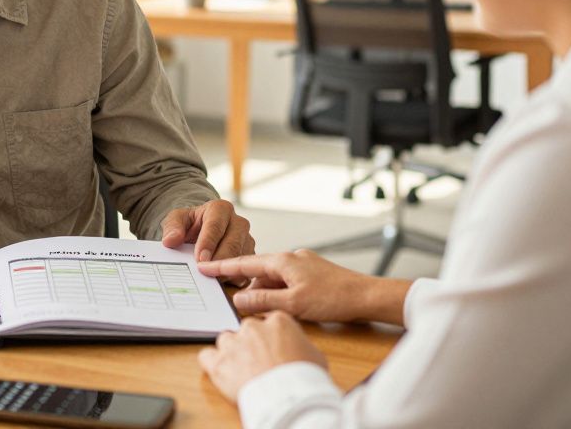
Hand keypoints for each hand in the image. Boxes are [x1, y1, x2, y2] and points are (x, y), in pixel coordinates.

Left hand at [160, 200, 254, 282]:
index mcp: (221, 209)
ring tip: (209, 280)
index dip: (208, 243)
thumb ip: (172, 227)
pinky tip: (218, 284)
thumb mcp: (177, 220)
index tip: (199, 259)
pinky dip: (232, 279)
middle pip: (232, 244)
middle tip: (204, 273)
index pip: (215, 225)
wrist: (200, 232)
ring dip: (225, 272)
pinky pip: (245, 271)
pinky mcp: (250, 258)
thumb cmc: (190, 225)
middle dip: (218, 260)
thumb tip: (170, 240)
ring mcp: (247, 241)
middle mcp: (239, 223)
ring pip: (240, 259)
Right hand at [197, 249, 409, 324]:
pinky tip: (285, 307)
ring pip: (274, 278)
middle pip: (259, 272)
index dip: (222, 266)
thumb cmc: (333, 298)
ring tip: (268, 313)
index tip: (204, 266)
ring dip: (267, 293)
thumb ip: (263, 301)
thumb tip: (240, 299)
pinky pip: (287, 281)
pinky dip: (280, 293)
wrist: (366, 296)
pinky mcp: (312, 272)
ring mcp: (303, 264)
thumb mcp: (293, 304)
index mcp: (282, 261)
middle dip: (249, 288)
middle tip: (240, 304)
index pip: (244, 262)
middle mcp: (291, 257)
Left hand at [198, 312, 326, 401]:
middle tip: (259, 361)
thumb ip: (300, 344)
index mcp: (277, 321)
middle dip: (251, 343)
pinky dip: (212, 362)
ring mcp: (233, 343)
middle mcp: (252, 327)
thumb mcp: (315, 355)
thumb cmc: (304, 377)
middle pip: (246, 329)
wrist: (288, 396)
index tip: (272, 346)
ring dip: (232, 351)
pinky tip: (221, 371)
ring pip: (226, 340)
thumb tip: (297, 349)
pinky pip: (206, 355)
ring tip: (242, 369)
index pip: (269, 321)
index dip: (271, 336)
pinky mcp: (218, 362)